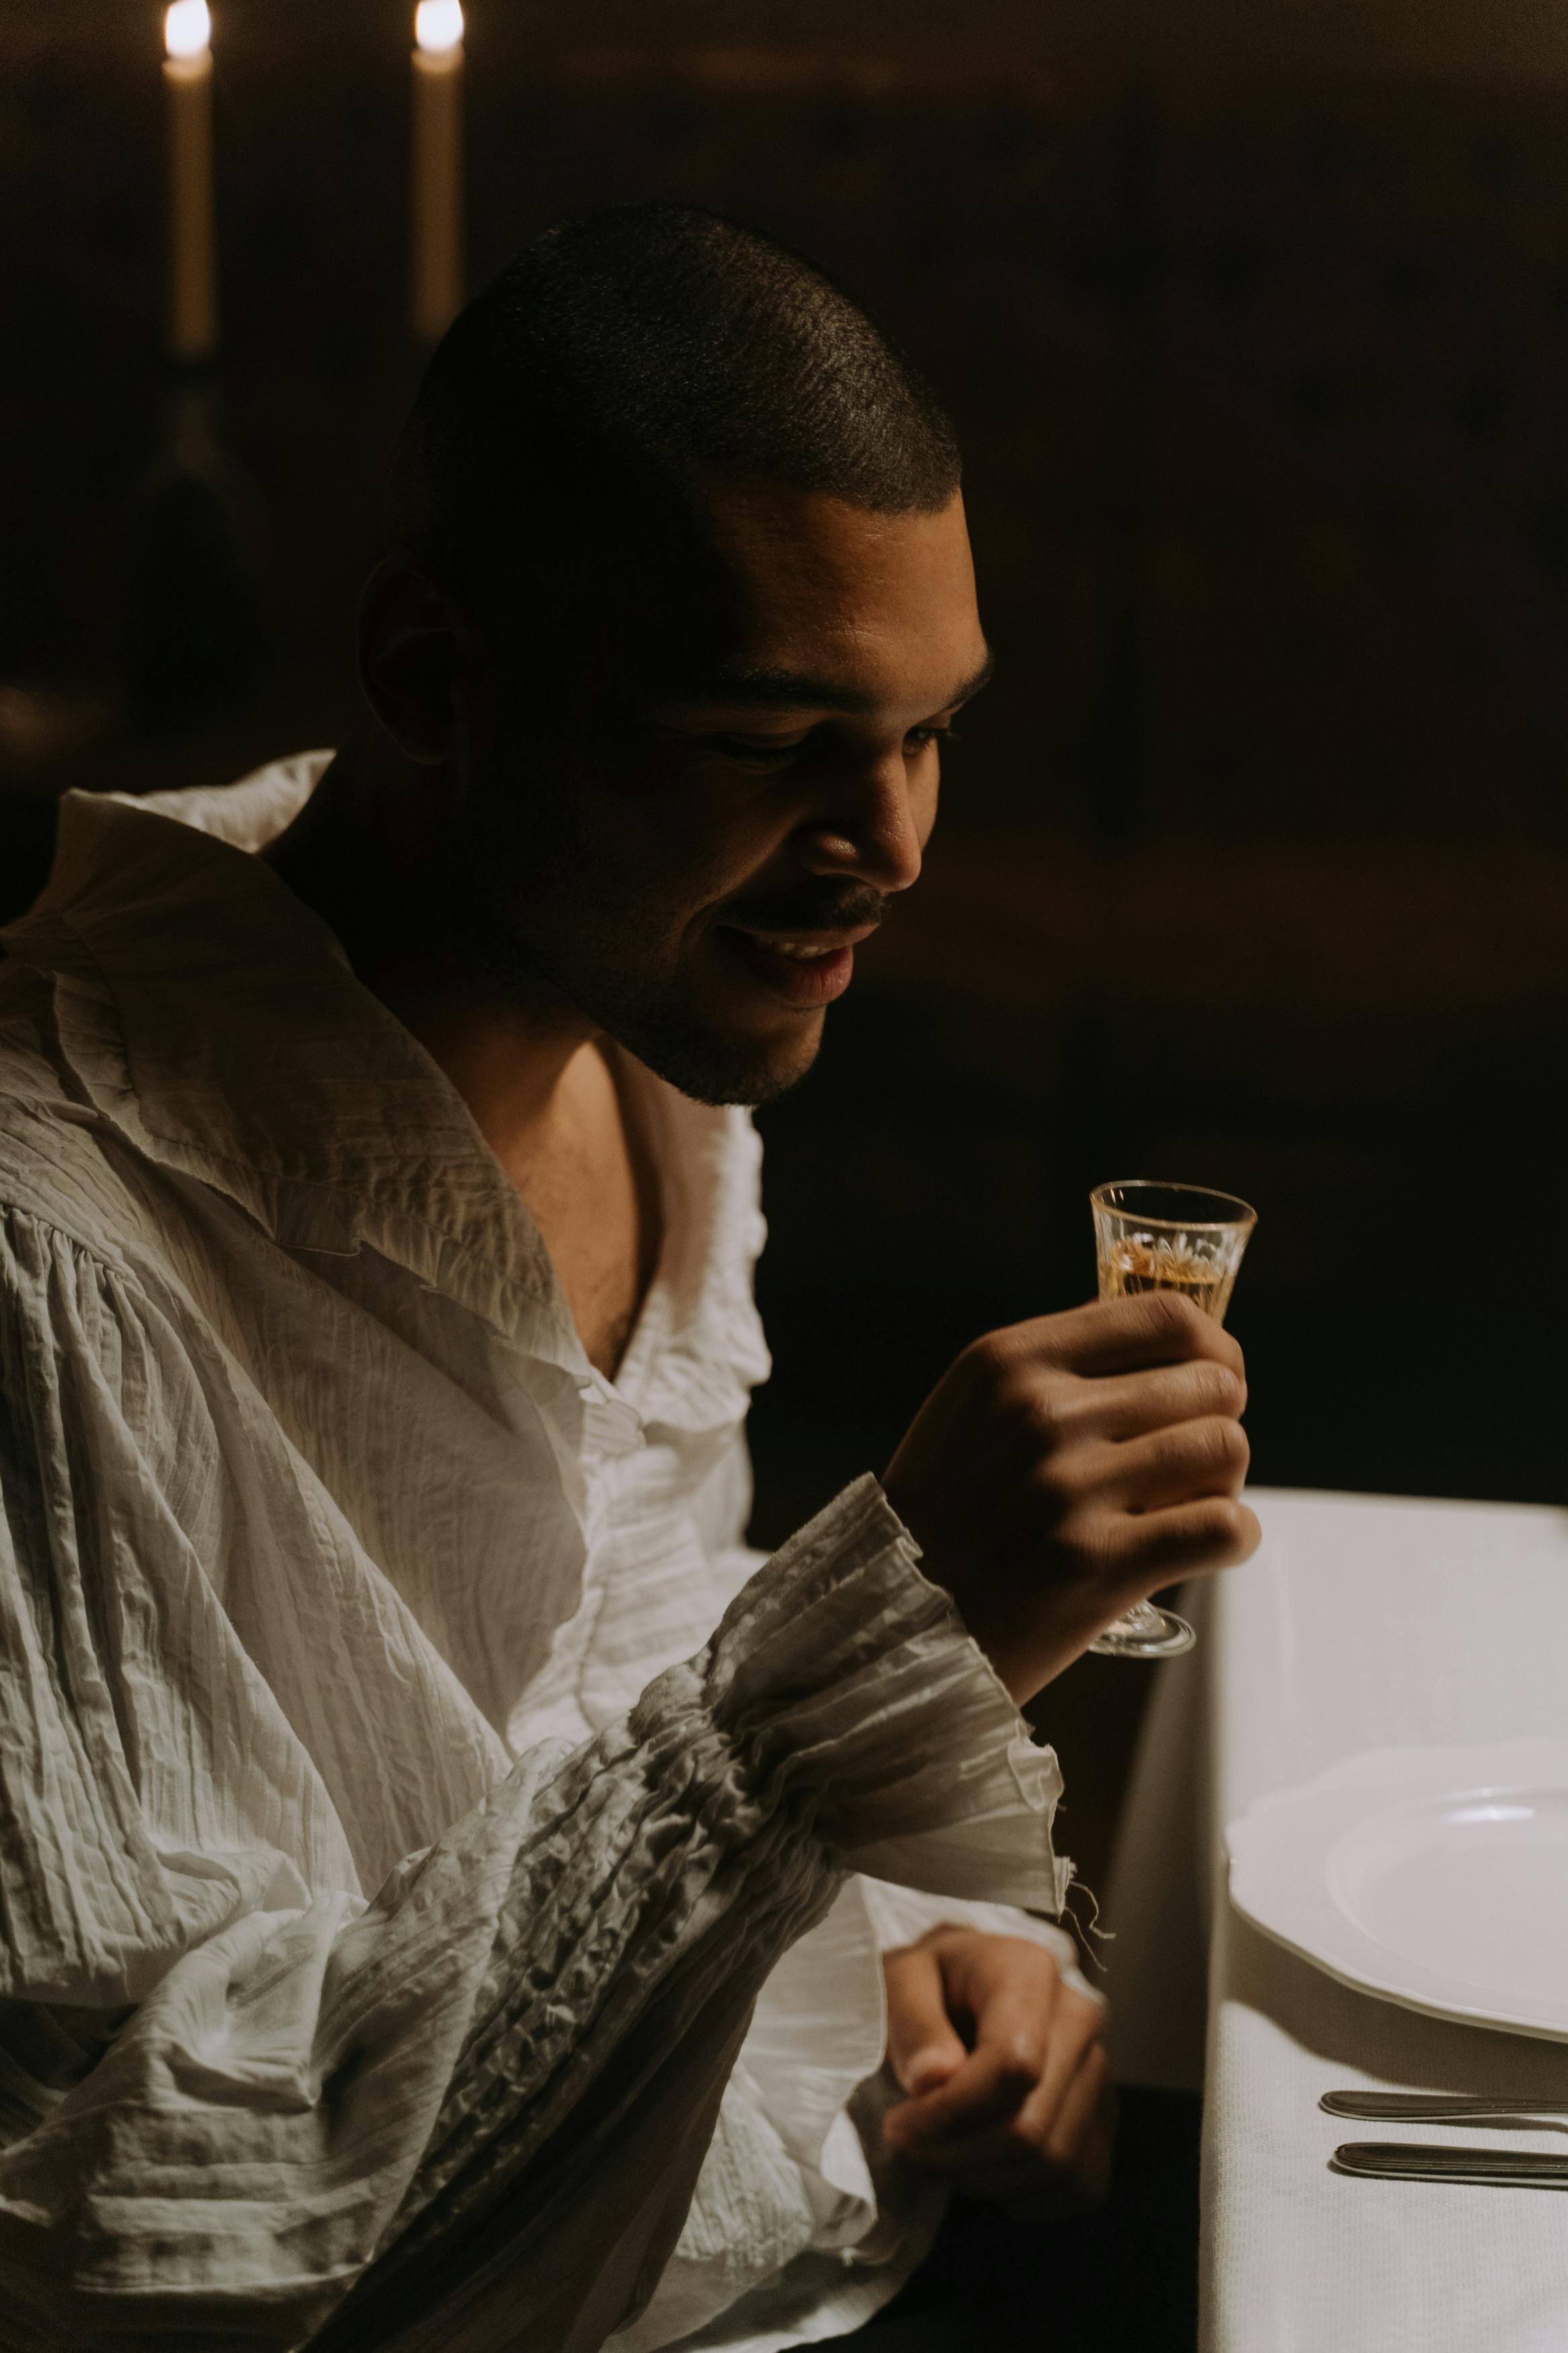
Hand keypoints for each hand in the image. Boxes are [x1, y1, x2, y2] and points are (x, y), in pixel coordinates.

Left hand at [879, 1928, 1114, 2218]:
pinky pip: (1078, 2186)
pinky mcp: (1105, 2122)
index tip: (900, 2125)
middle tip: (909, 2149)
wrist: (965, 1990)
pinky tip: (980, 2168)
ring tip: (940, 2156)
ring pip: (1056, 2164)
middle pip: (1032, 2127)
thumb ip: (912, 2022)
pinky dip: (1021, 2197)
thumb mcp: (899, 1980)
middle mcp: (1080, 2020)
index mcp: (1030, 1972)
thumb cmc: (929, 1986)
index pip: (1012, 2065)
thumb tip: (933, 2079)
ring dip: (984, 2180)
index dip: (951, 2112)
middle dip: (959, 2155)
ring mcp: (1100, 2073)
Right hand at [884, 1291, 1260, 1699]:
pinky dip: (1232, 1538)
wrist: (894, 1624)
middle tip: (1190, 1459)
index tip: (1213, 1376)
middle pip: (1209, 1383)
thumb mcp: (971, 1410)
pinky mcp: (1098, 1566)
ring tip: (1188, 1503)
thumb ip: (1054, 1369)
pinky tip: (1200, 1547)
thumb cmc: (942, 1516)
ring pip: (1226, 1448)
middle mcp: (1039, 1414)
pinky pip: (1225, 1528)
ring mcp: (1069, 1490)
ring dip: (1223, 1480)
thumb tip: (1167, 1344)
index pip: (1165, 1317)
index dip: (1213, 1345)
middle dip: (1216, 1419)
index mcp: (1008, 1361)